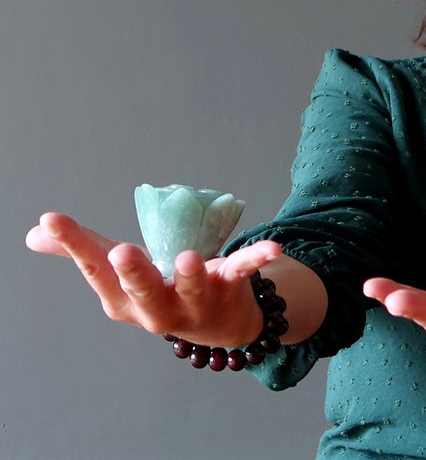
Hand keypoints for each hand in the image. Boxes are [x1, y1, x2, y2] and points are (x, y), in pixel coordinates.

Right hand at [26, 212, 281, 345]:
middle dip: (133, 274)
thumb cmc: (160, 291)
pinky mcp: (230, 289)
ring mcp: (196, 301)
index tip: (52, 218)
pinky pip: (243, 271)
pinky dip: (257, 258)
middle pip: (143, 291)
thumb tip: (35, 232)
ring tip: (190, 258)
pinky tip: (273, 247)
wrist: (219, 324)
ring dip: (191, 274)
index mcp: (124, 302)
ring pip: (192, 288)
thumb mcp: (120, 277)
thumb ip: (82, 252)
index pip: (95, 270)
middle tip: (121, 252)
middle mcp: (157, 309)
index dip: (74, 244)